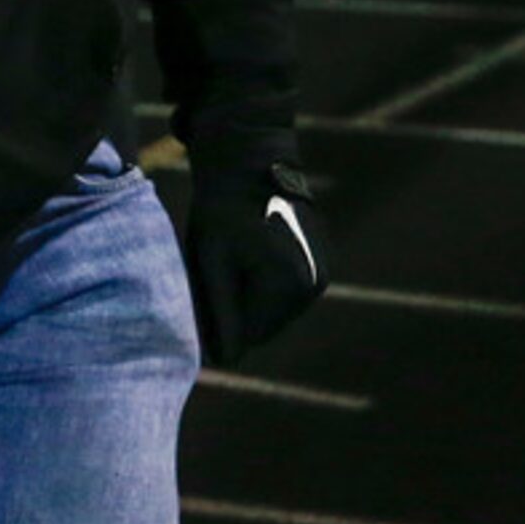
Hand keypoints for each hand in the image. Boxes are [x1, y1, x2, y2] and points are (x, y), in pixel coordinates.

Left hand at [186, 160, 328, 364]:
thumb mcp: (212, 260)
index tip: (202, 291)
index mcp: (288, 286)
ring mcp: (322, 273)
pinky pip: (284, 288)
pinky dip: (263, 279)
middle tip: (215, 268)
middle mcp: (315, 284)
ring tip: (231, 255)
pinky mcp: (321, 262)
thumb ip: (220, 311)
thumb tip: (224, 361)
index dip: (220, 321)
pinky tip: (248, 250)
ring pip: (274, 308)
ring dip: (250, 294)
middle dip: (236, 307)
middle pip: (264, 324)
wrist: (249, 161)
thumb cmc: (222, 209)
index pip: (249, 335)